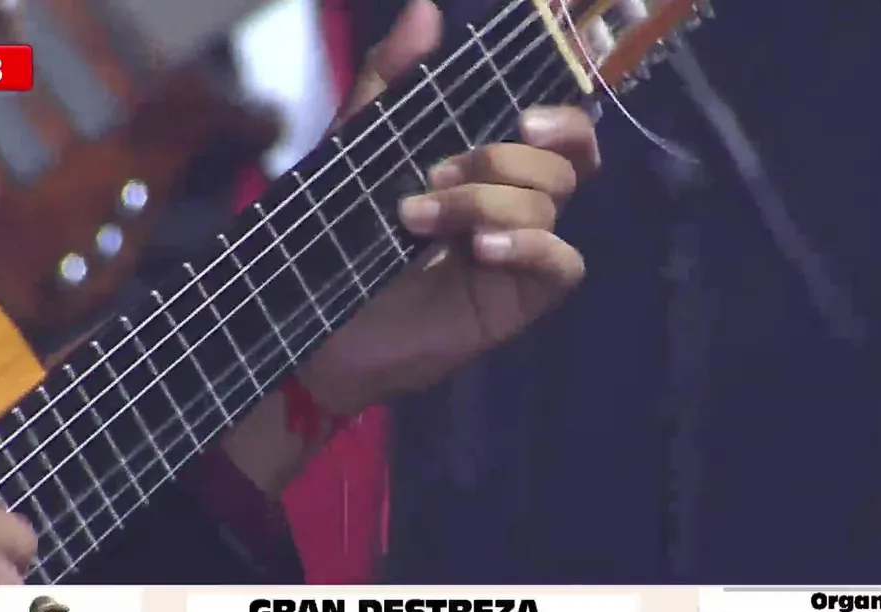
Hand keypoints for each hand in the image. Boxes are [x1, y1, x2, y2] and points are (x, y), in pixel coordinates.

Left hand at [301, 0, 598, 413]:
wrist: (312, 313)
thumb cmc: (339, 230)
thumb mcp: (359, 142)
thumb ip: (391, 78)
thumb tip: (426, 11)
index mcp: (490, 162)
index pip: (561, 130)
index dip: (563, 116)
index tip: (521, 117)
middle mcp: (516, 201)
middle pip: (568, 160)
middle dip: (505, 158)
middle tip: (438, 172)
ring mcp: (522, 251)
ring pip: (553, 204)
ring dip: (486, 202)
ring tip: (418, 218)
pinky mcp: (521, 298)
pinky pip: (563, 263)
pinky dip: (529, 246)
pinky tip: (482, 251)